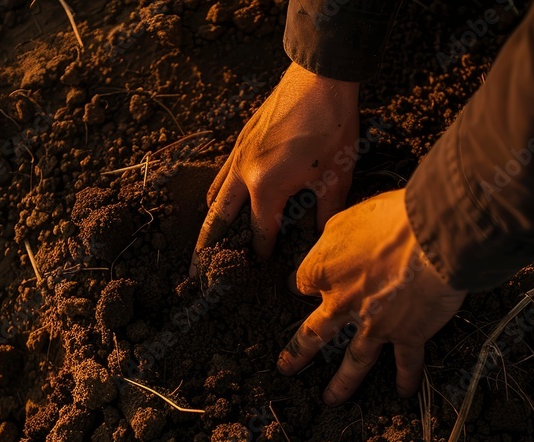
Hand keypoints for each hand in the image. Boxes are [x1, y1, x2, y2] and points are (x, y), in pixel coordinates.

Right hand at [190, 62, 359, 275]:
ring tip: (205, 240)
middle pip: (219, 218)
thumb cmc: (332, 127)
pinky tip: (224, 196)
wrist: (320, 77)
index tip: (261, 272)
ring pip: (217, 194)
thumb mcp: (336, 177)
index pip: (260, 232)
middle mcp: (243, 173)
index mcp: (265, 187)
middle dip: (208, 247)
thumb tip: (319, 240)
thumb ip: (325, 214)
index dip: (262, 253)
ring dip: (211, 219)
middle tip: (197, 271)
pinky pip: (223, 172)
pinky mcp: (242, 138)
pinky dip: (219, 191)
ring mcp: (239, 153)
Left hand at [277, 189, 467, 405]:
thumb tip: (330, 240)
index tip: (304, 286)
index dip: (306, 283)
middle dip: (298, 353)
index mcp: (324, 271)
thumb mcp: (350, 216)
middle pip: (313, 334)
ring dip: (341, 384)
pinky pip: (405, 363)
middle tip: (286, 368)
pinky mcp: (407, 334)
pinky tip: (403, 392)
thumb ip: (335, 235)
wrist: (431, 237)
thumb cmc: (391, 218)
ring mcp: (373, 324)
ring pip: (353, 362)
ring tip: (330, 399)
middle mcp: (342, 303)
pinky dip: (406, 378)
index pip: (303, 282)